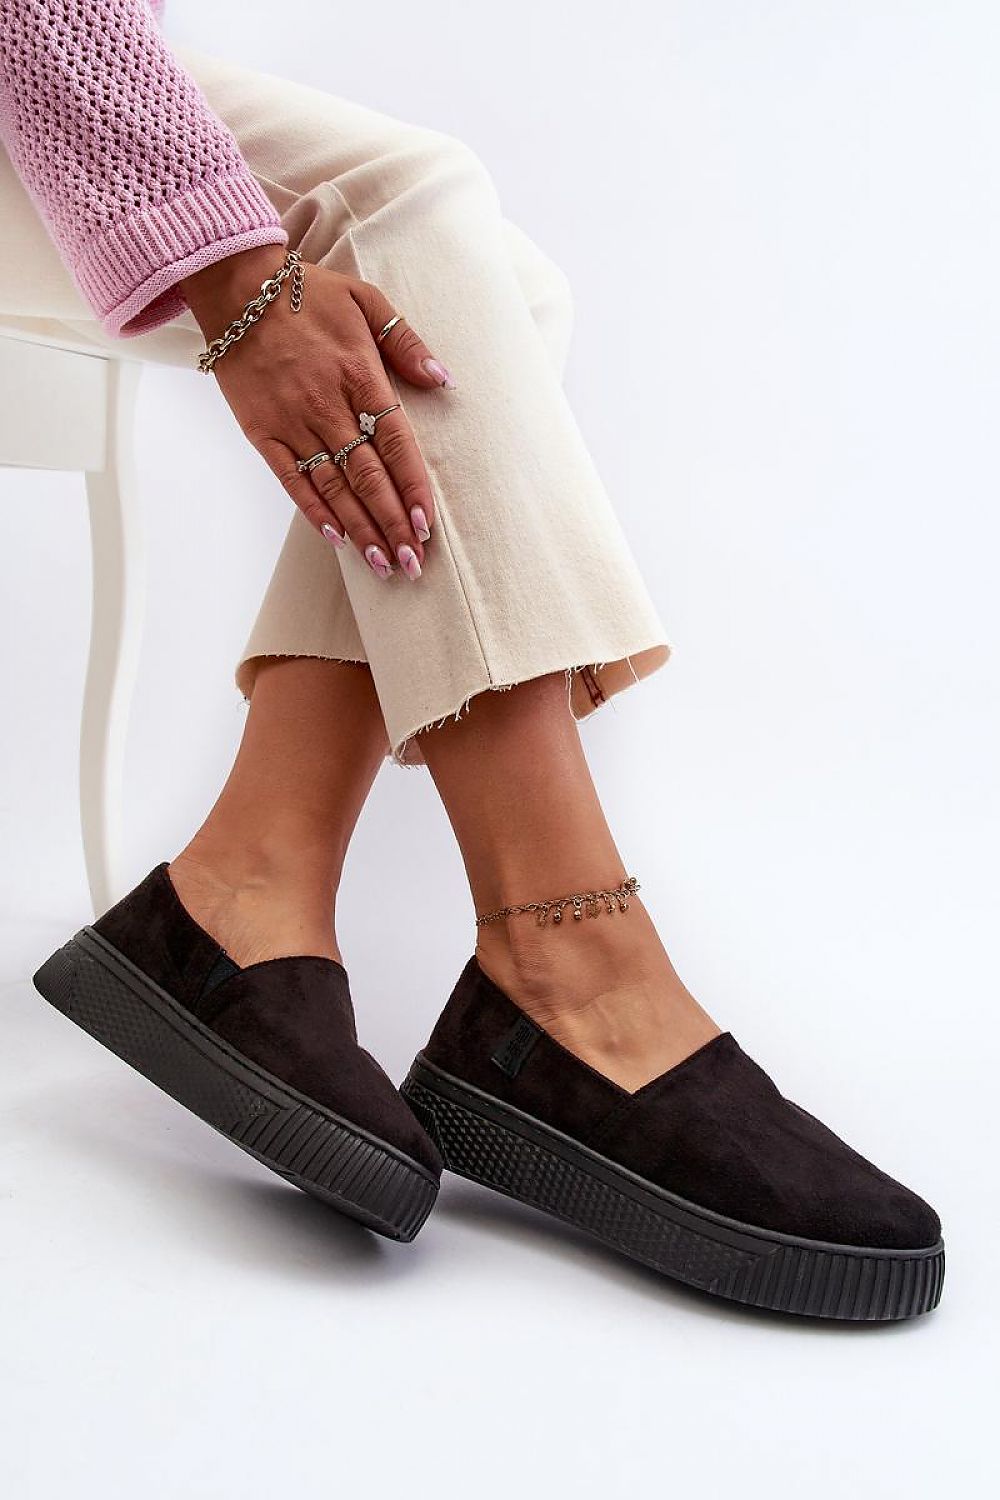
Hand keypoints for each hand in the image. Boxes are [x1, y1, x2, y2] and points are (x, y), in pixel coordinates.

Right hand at [180, 247, 454, 579]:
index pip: (397, 442)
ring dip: (360, 528)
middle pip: (369, 476)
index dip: (413, 486)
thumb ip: (407, 342)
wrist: (237, 287)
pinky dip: (314, 510)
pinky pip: (291, 479)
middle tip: (412, 562)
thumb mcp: (367, 300)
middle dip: (393, 522)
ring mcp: (293, 421)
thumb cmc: (308, 293)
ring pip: (333, 486)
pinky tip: (335, 538)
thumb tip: (443, 379)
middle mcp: (328, 404)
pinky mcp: (262, 431)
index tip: (427, 523)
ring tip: (382, 562)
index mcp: (361, 374)